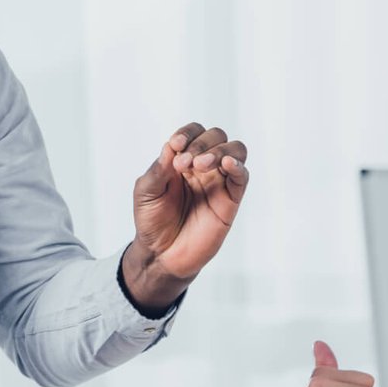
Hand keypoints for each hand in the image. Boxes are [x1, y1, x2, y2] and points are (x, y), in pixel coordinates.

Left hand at [122, 122, 248, 311]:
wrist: (161, 253)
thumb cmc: (152, 220)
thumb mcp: (146, 191)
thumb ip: (159, 168)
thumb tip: (173, 146)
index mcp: (182, 160)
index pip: (193, 133)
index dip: (187, 133)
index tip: (176, 146)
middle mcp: (203, 167)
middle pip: (216, 137)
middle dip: (201, 143)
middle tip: (185, 163)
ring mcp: (218, 182)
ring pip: (235, 150)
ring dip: (219, 151)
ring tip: (201, 165)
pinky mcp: (230, 199)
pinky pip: (242, 176)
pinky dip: (238, 165)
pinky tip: (227, 164)